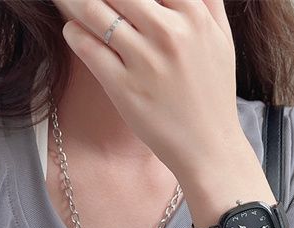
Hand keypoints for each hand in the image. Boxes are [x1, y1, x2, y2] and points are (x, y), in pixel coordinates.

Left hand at [54, 0, 244, 178]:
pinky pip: (87, 47)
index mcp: (193, 15)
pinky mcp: (124, 87)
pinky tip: (74, 33)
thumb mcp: (222, 41)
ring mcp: (145, 61)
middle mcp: (169, 33)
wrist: (208, 147)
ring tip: (71, 2)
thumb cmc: (214, 95)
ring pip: (94, 10)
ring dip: (75, 2)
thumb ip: (209, 3)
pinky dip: (74, 33)